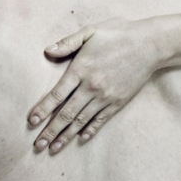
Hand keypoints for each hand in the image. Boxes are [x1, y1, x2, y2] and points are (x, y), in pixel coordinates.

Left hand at [28, 18, 160, 150]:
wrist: (150, 45)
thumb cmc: (118, 34)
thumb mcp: (90, 32)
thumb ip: (67, 43)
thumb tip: (46, 51)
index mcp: (80, 69)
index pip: (56, 95)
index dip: (42, 110)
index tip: (31, 122)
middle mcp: (91, 87)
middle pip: (66, 114)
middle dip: (50, 131)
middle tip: (37, 145)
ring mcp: (105, 97)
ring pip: (81, 121)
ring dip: (66, 136)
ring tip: (53, 148)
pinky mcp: (118, 102)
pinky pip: (100, 120)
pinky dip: (89, 130)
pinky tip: (80, 139)